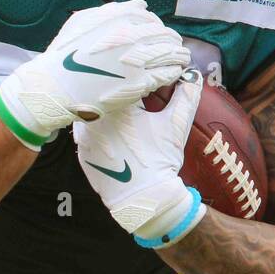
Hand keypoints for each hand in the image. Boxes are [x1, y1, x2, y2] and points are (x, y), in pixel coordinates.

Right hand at [0, 0, 188, 149]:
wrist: (56, 86)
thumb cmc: (64, 55)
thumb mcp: (82, 22)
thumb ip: (113, 11)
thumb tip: (142, 5)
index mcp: (119, 19)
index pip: (150, 18)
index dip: (157, 25)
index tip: (159, 33)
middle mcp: (132, 35)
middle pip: (164, 35)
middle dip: (172, 40)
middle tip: (175, 45)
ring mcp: (137, 59)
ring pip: (170, 53)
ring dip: (178, 55)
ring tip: (181, 58)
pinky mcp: (140, 82)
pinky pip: (166, 74)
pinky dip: (173, 72)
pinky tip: (173, 72)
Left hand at [74, 69, 205, 244]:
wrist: (143, 199)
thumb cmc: (160, 160)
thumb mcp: (176, 125)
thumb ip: (186, 96)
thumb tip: (193, 74)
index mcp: (117, 104)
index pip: (127, 80)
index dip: (140, 78)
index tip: (149, 83)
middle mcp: (94, 115)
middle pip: (105, 94)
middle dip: (120, 92)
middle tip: (136, 97)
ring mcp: (83, 134)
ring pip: (92, 111)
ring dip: (105, 109)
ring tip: (123, 115)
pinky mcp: (81, 149)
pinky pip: (87, 131)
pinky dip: (98, 128)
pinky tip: (111, 132)